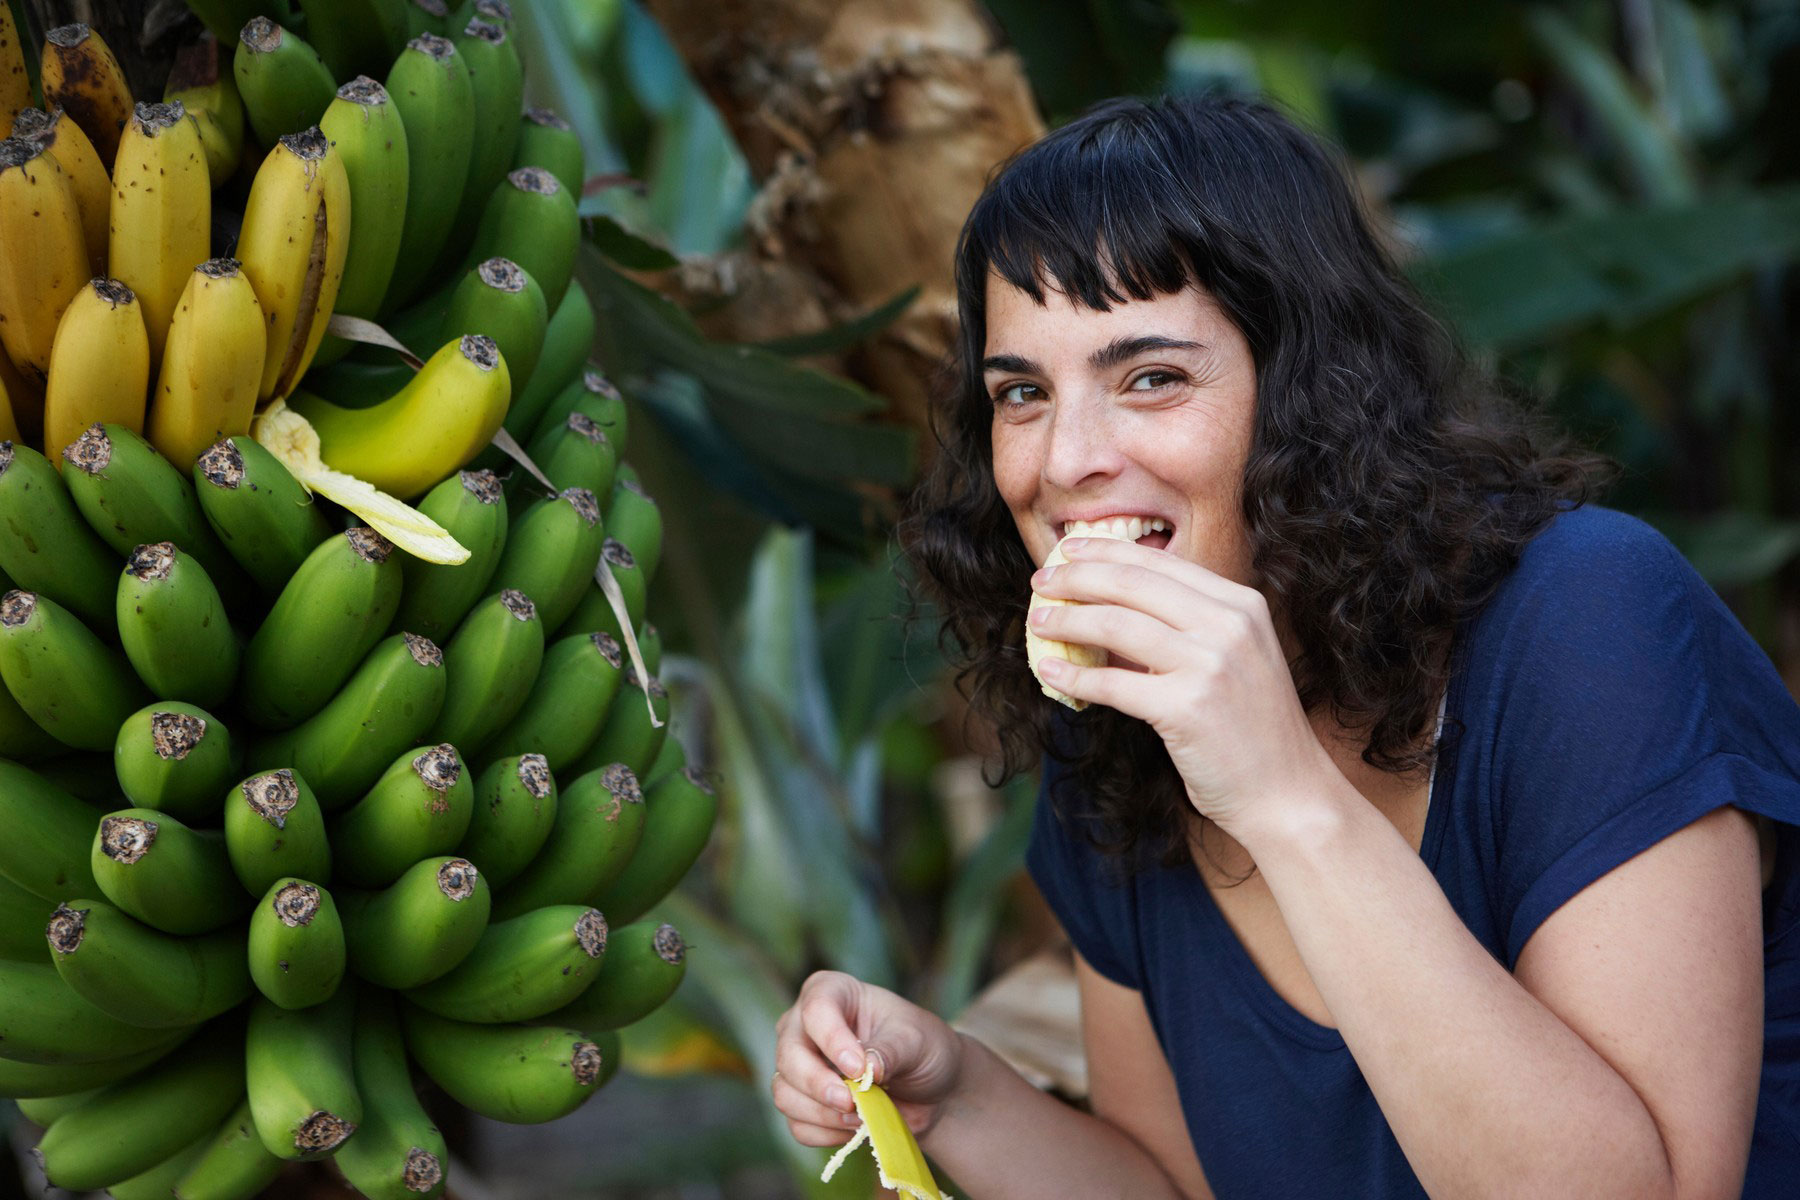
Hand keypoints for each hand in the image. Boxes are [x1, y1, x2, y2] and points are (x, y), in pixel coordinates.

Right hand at [772, 971, 965, 1146]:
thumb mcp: (916, 1041)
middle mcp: (804, 1026)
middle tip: (851, 1103)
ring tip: (861, 1118)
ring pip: (784, 1092)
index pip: (816, 1010)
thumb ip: (890, 1050)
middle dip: (818, 1084)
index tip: (860, 1069)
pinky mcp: (802, 1103)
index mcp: (832, 992)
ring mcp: (798, 1065)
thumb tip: (867, 1068)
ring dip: (822, 1114)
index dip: (833, 1041)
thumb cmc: (921, 1049)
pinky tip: (855, 1129)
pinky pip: (796, 1124)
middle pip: (789, 1054)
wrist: (929, 1091)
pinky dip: (826, 1133)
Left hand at [1028, 536, 1340, 837]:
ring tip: (1038, 622)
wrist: (1288, 794)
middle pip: (1133, 583)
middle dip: (1076, 577)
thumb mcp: (1231, 660)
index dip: (1105, 551)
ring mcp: (1211, 665)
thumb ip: (1185, 628)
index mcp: (1241, 604)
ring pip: (1116, 625)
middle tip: (1040, 581)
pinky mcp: (1187, 708)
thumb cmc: (1252, 730)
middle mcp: (1230, 625)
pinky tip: (1051, 672)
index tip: (1067, 550)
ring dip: (1067, 621)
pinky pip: (1113, 684)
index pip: (1160, 562)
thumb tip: (1106, 606)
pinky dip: (1074, 676)